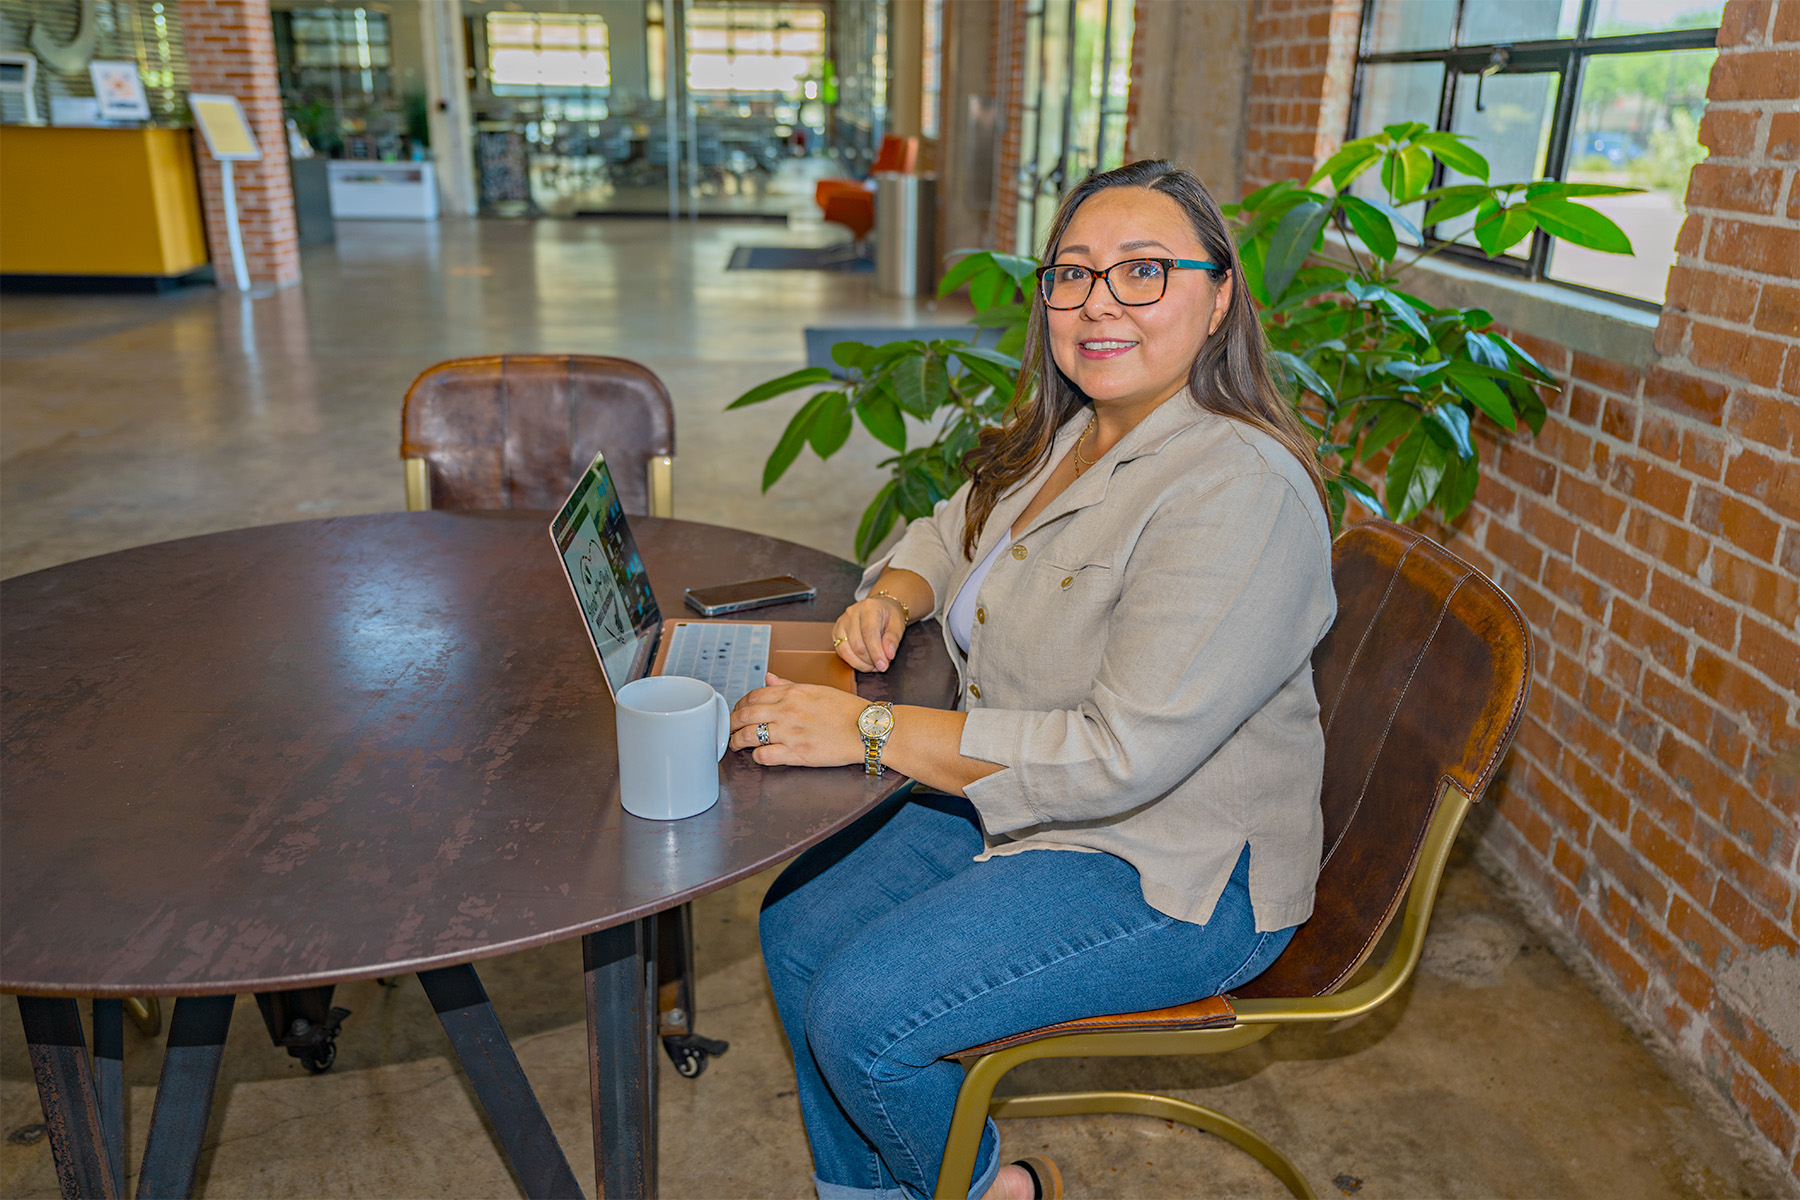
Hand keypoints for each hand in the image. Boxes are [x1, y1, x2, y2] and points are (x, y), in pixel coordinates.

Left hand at [730, 673, 866, 766]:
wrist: (867, 729)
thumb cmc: (847, 710)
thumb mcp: (817, 690)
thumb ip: (789, 685)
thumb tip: (768, 678)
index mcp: (793, 693)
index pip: (754, 696)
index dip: (740, 705)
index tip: (738, 712)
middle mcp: (787, 711)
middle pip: (745, 715)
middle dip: (731, 723)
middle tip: (729, 729)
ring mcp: (790, 733)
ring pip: (749, 736)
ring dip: (737, 741)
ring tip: (735, 745)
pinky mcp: (797, 754)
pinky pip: (765, 756)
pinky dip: (756, 756)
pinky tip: (758, 756)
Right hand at [833, 596, 905, 671]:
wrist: (879, 607)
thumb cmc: (889, 616)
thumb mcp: (898, 625)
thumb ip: (893, 639)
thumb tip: (888, 655)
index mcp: (869, 608)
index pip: (869, 633)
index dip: (876, 653)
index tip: (883, 665)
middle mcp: (852, 613)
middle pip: (857, 645)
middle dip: (870, 660)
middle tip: (882, 665)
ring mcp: (842, 622)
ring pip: (846, 651)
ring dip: (861, 663)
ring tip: (873, 665)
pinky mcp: (836, 632)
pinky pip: (841, 651)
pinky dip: (853, 661)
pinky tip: (864, 662)